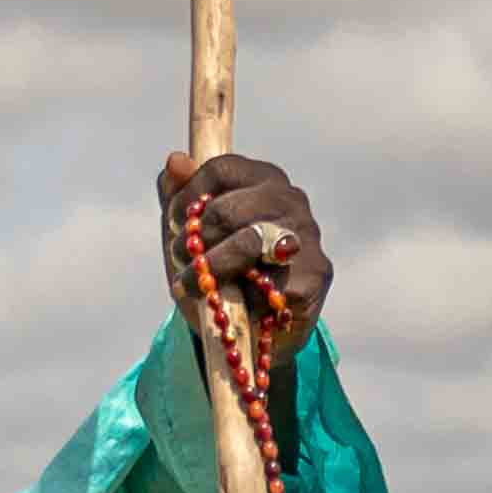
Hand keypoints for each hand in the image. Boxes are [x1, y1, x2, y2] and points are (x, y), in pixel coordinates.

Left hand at [156, 147, 329, 366]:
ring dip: (210, 268)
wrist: (250, 332)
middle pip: (229, 209)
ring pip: (247, 243)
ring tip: (191, 284)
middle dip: (195, 240)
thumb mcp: (192, 232)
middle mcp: (291, 200)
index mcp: (264, 179)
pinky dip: (240, 298)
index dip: (187, 196)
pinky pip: (265, 283)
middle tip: (180, 259)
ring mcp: (306, 237)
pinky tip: (233, 304)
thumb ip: (179, 194)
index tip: (176, 223)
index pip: (221, 169)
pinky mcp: (315, 275)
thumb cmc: (220, 271)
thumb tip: (176, 160)